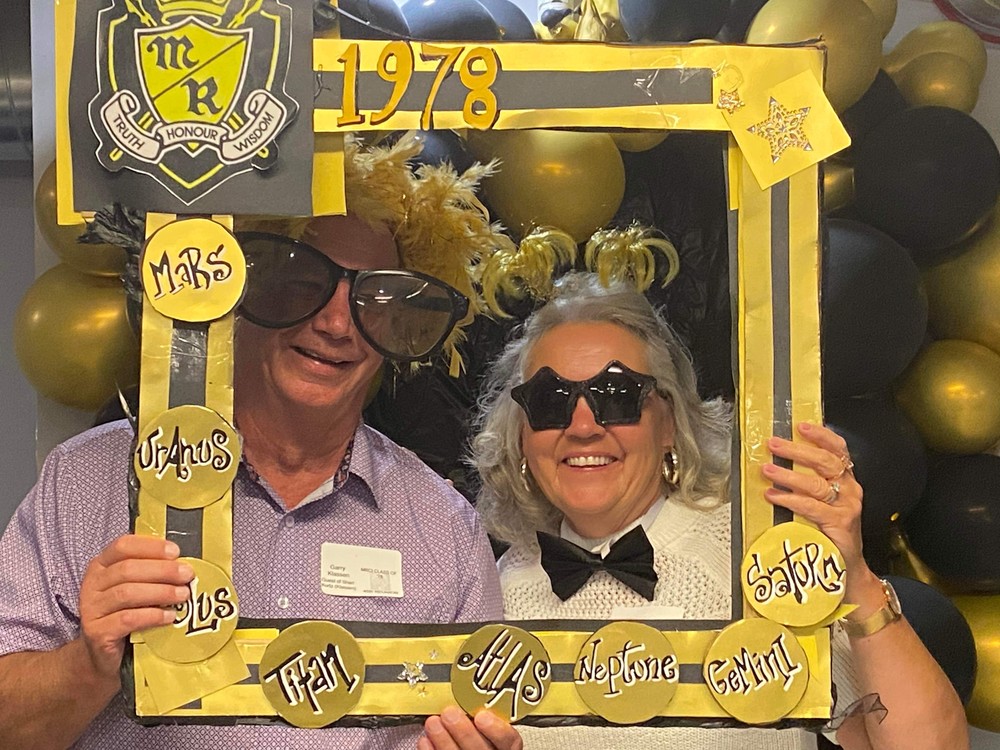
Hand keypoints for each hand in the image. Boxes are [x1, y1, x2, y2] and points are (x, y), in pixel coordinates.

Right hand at [78, 535, 193, 681]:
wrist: (102, 656)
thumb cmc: (124, 615)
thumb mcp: (134, 589)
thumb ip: (150, 573)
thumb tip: (183, 563)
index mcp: (101, 566)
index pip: (122, 546)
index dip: (150, 546)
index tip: (175, 552)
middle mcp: (92, 585)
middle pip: (127, 569)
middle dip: (162, 570)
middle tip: (187, 575)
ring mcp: (91, 609)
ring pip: (127, 593)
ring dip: (160, 592)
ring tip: (183, 595)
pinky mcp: (97, 632)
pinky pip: (127, 619)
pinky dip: (152, 616)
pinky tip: (170, 616)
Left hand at [419, 706, 522, 749]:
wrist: (462, 745)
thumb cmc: (477, 736)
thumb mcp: (488, 725)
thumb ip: (483, 715)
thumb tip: (466, 694)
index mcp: (503, 747)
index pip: (510, 741)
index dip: (497, 730)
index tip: (482, 716)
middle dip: (464, 731)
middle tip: (449, 713)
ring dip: (444, 740)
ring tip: (433, 723)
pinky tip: (425, 741)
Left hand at [761, 422, 870, 584]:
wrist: (847, 568)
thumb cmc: (830, 533)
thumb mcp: (820, 503)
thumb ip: (806, 485)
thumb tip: (775, 466)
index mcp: (846, 481)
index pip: (838, 450)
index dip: (821, 436)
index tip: (801, 426)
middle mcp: (849, 490)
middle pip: (825, 462)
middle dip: (797, 450)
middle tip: (773, 444)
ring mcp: (846, 507)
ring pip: (816, 483)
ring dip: (788, 475)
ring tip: (767, 470)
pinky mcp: (840, 524)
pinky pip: (812, 507)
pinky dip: (790, 499)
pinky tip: (774, 496)